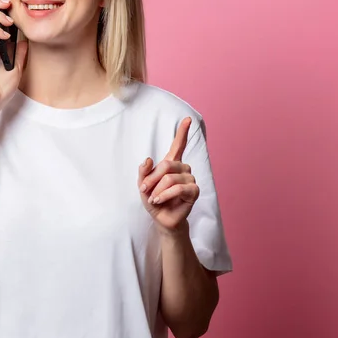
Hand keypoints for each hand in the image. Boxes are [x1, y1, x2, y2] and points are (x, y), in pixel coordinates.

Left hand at [137, 117, 198, 233]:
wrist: (161, 218)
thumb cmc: (154, 199)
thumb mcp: (143, 184)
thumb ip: (144, 171)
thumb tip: (148, 160)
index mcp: (171, 164)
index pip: (178, 145)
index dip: (182, 132)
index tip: (187, 119)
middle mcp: (183, 168)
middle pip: (166, 165)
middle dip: (152, 179)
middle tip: (144, 190)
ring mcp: (190, 179)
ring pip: (170, 178)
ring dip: (157, 190)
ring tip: (154, 198)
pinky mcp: (194, 191)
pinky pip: (178, 189)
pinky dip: (165, 195)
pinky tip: (159, 200)